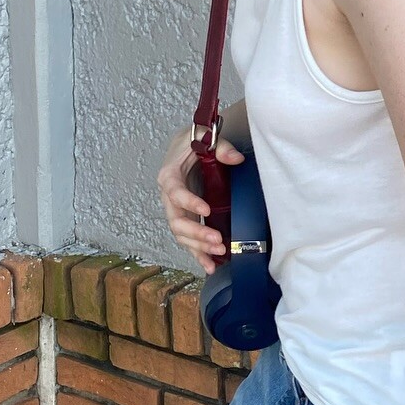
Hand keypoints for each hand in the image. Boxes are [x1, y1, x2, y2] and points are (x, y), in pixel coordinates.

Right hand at [157, 125, 244, 272]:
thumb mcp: (206, 138)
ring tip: (219, 252)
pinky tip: (210, 266)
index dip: (189, 202)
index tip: (206, 209)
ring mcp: (177, 210)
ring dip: (198, 246)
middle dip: (196, 232)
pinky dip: (198, 254)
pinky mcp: (186, 218)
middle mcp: (169, 196)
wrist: (188, 146)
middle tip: (217, 239)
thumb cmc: (195, 142)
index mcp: (170, 175)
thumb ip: (221, 147)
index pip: (175, 192)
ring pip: (181, 234)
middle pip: (177, 221)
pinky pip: (188, 240)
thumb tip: (236, 158)